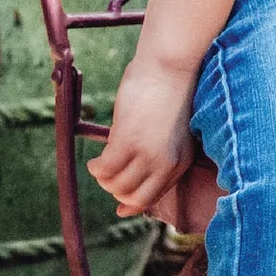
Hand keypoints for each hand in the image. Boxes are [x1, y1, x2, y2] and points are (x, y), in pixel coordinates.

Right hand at [85, 55, 197, 219]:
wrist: (170, 67)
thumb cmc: (168, 95)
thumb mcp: (170, 134)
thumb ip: (158, 156)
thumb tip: (133, 179)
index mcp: (180, 163)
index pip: (153, 197)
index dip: (133, 204)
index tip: (120, 208)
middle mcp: (166, 163)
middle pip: (132, 197)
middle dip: (115, 190)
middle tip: (108, 173)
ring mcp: (147, 154)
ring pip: (115, 185)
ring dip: (104, 178)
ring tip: (101, 163)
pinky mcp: (127, 141)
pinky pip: (104, 169)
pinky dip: (95, 167)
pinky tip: (95, 159)